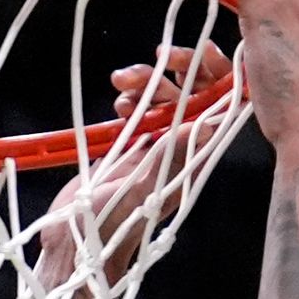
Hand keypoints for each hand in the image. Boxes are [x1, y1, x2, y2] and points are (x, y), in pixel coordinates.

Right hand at [34, 44, 234, 290]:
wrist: (78, 245)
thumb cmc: (111, 224)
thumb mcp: (145, 186)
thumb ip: (175, 153)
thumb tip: (214, 121)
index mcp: (194, 160)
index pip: (221, 108)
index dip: (218, 76)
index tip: (198, 53)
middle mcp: (182, 151)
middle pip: (195, 95)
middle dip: (176, 72)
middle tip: (153, 60)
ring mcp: (158, 149)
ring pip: (165, 99)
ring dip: (147, 82)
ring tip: (121, 83)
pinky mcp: (135, 148)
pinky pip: (143, 111)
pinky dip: (132, 99)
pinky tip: (118, 103)